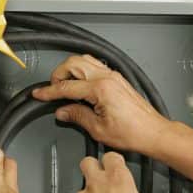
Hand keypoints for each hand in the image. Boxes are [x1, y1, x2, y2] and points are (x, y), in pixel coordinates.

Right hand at [32, 55, 171, 157]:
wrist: (152, 132)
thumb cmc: (133, 132)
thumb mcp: (98, 129)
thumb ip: (77, 116)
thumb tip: (63, 112)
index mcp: (101, 89)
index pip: (67, 87)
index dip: (49, 91)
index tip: (39, 94)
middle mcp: (107, 78)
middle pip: (73, 64)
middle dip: (58, 75)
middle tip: (52, 90)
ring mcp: (114, 76)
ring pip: (84, 60)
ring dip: (70, 70)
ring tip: (64, 86)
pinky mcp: (118, 79)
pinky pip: (95, 66)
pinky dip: (82, 71)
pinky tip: (80, 84)